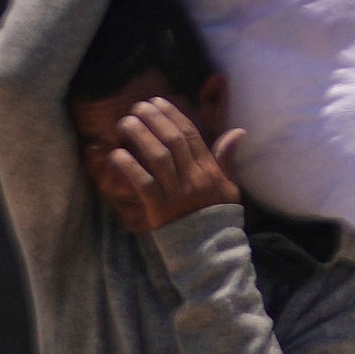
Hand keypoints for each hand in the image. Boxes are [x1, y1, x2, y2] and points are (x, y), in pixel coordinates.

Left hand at [87, 97, 241, 233]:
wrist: (210, 252)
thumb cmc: (217, 216)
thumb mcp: (228, 187)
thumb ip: (226, 158)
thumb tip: (238, 131)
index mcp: (209, 171)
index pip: (190, 134)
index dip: (171, 114)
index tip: (156, 101)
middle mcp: (194, 179)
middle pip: (172, 141)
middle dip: (153, 119)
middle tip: (137, 107)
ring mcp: (176, 194)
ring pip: (157, 157)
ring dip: (139, 136)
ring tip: (125, 122)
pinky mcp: (159, 210)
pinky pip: (142, 183)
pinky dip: (128, 166)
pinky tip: (116, 154)